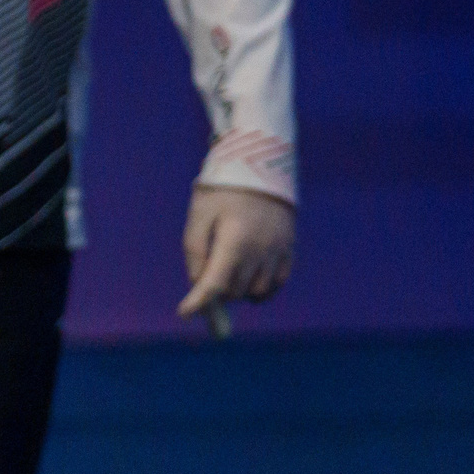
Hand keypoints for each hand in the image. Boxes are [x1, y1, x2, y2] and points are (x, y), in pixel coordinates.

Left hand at [179, 185, 294, 317]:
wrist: (261, 161)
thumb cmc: (224, 187)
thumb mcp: (200, 213)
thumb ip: (195, 250)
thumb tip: (197, 281)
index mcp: (234, 240)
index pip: (215, 284)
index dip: (197, 302)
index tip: (184, 312)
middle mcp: (259, 249)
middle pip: (234, 291)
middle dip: (216, 290)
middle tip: (208, 277)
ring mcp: (278, 249)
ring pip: (256, 292)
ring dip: (239, 291)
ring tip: (229, 274)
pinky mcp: (289, 247)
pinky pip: (277, 283)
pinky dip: (262, 289)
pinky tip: (250, 279)